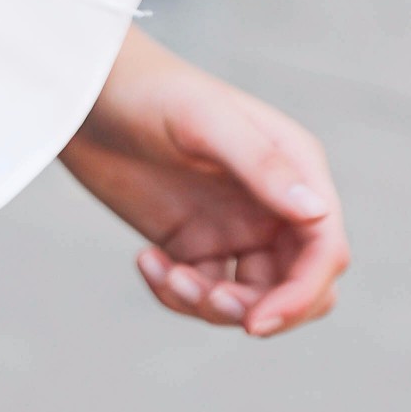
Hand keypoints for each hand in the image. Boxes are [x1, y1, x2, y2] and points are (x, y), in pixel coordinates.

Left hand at [60, 28, 348, 339]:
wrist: (86, 92)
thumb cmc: (151, 89)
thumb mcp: (204, 120)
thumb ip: (261, 165)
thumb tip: (317, 212)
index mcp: (294, 168)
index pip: (323, 248)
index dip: (303, 293)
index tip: (257, 322)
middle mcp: (273, 202)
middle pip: (299, 285)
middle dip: (264, 310)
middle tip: (210, 302)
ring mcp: (234, 226)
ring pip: (250, 298)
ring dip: (211, 304)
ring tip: (166, 272)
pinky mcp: (193, 242)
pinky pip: (202, 292)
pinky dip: (177, 293)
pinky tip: (145, 260)